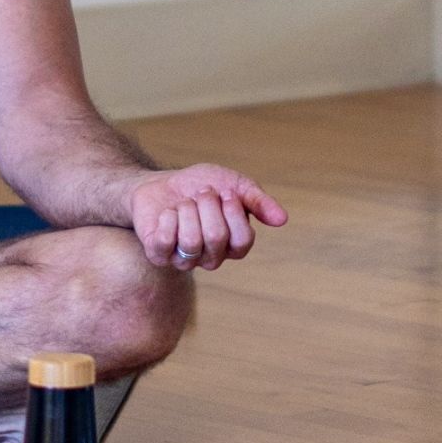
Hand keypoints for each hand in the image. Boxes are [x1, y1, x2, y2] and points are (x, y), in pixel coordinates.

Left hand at [129, 165, 287, 271]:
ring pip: (191, 242)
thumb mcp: (234, 184)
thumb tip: (283, 219)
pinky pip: (165, 242)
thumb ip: (258, 201)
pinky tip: (168, 212)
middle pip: (217, 238)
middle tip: (201, 193)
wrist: (162, 182)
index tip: (224, 191)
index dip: (233, 212)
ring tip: (184, 202)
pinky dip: (168, 218)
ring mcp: (184, 260)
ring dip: (187, 210)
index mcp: (232, 244)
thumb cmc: (200, 185)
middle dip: (207, 205)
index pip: (243, 240)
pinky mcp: (159, 255)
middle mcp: (211, 258)